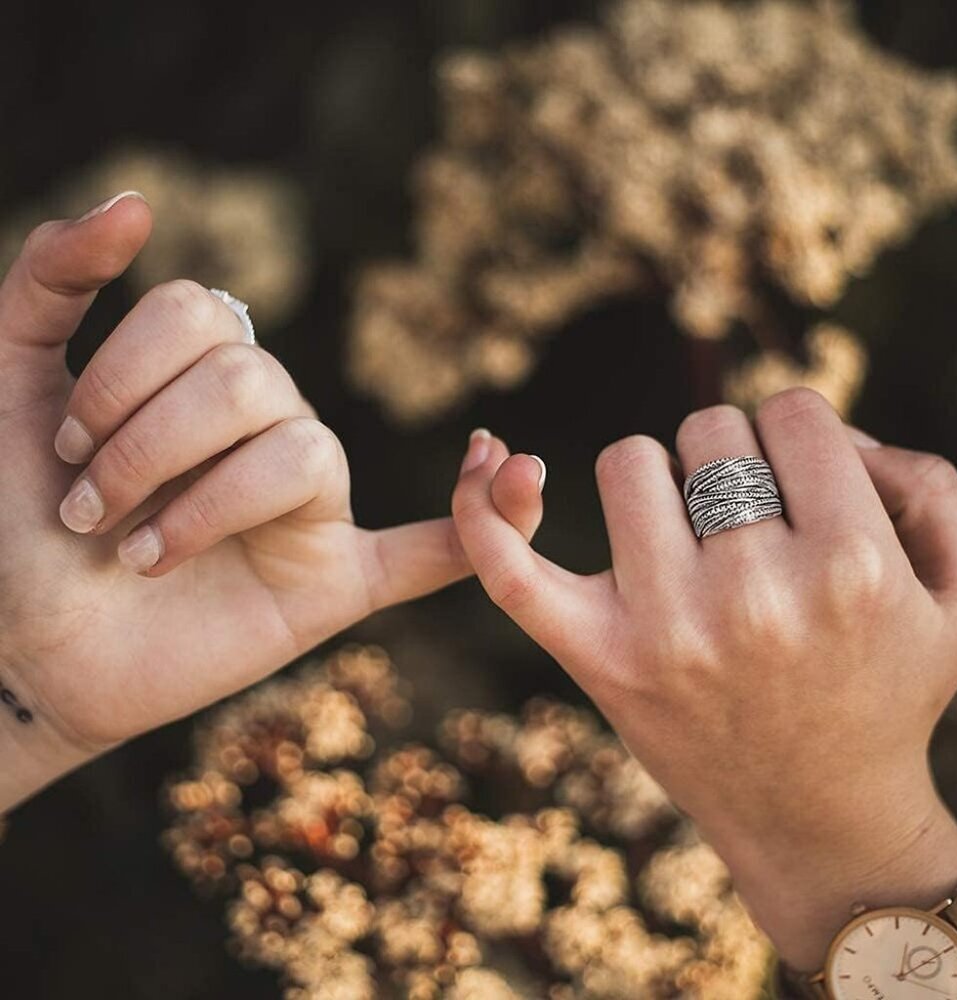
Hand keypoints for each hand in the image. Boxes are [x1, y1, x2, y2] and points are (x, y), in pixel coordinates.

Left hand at [0, 192, 473, 810]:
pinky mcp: (333, 584)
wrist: (28, 647)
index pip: (209, 319)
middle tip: (88, 513)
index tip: (59, 448)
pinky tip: (519, 482)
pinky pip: (424, 555)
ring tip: (140, 558)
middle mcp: (271, 431)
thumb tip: (141, 203)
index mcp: (210, 378)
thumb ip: (50, 283)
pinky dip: (479, 523)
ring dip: (203, 504)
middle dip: (148, 444)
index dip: (127, 373)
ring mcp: (310, 510)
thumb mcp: (7, 384)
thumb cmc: (15, 519)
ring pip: (300, 455)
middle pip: (252, 382)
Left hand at [450, 393, 956, 971]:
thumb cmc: (889, 692)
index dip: (795, 437)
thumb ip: (925, 484)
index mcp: (852, 567)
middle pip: (709, 431)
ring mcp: (666, 629)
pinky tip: (489, 459)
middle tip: (746, 526)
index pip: (792, 414)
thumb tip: (827, 429)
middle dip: (730, 462)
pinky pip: (512, 569)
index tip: (797, 484)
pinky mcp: (598, 660)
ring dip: (656, 479)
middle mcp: (755, 595)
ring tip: (685, 535)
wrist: (819, 819)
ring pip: (626, 463)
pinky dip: (484, 512)